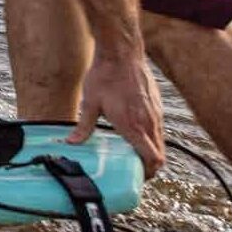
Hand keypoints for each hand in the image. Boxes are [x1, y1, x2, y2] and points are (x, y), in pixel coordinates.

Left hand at [67, 51, 164, 177]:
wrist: (121, 54)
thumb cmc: (104, 77)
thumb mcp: (89, 103)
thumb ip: (83, 127)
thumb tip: (71, 143)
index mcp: (133, 126)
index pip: (152, 159)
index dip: (147, 173)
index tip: (136, 178)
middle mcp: (149, 123)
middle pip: (159, 156)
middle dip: (149, 167)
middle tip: (133, 171)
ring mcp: (156, 114)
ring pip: (161, 144)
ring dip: (152, 154)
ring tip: (134, 156)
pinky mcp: (158, 106)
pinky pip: (160, 130)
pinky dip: (153, 139)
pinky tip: (138, 136)